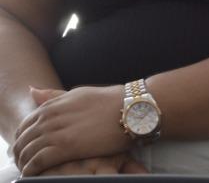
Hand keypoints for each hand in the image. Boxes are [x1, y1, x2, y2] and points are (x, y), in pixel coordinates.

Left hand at [13, 85, 132, 176]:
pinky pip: (38, 161)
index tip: (27, 148)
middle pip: (22, 138)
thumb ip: (55, 96)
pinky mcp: (66, 147)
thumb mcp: (79, 94)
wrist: (133, 108)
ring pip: (27, 150)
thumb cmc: (111, 102)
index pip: (25, 124)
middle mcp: (51, 116)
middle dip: (20, 152)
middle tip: (25, 163)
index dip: (22, 138)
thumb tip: (32, 91)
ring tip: (29, 170)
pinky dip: (31, 169)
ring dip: (24, 162)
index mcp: (54, 104)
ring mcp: (57, 131)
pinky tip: (34, 174)